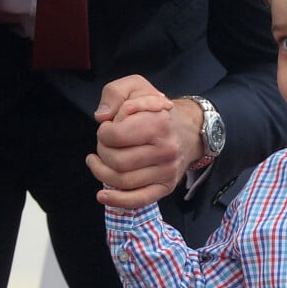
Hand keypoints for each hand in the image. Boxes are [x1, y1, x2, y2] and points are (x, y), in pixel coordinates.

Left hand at [86, 75, 203, 207]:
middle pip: (116, 161)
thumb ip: (114, 93)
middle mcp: (166, 149)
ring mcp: (167, 170)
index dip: (103, 132)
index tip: (107, 127)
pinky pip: (139, 200)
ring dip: (102, 172)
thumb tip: (101, 117)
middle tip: (105, 143)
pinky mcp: (166, 186)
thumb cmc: (157, 108)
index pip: (115, 136)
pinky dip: (117, 201)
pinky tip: (102, 195)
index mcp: (158, 123)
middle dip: (102, 152)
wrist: (190, 127)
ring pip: (122, 181)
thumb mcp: (137, 86)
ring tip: (97, 161)